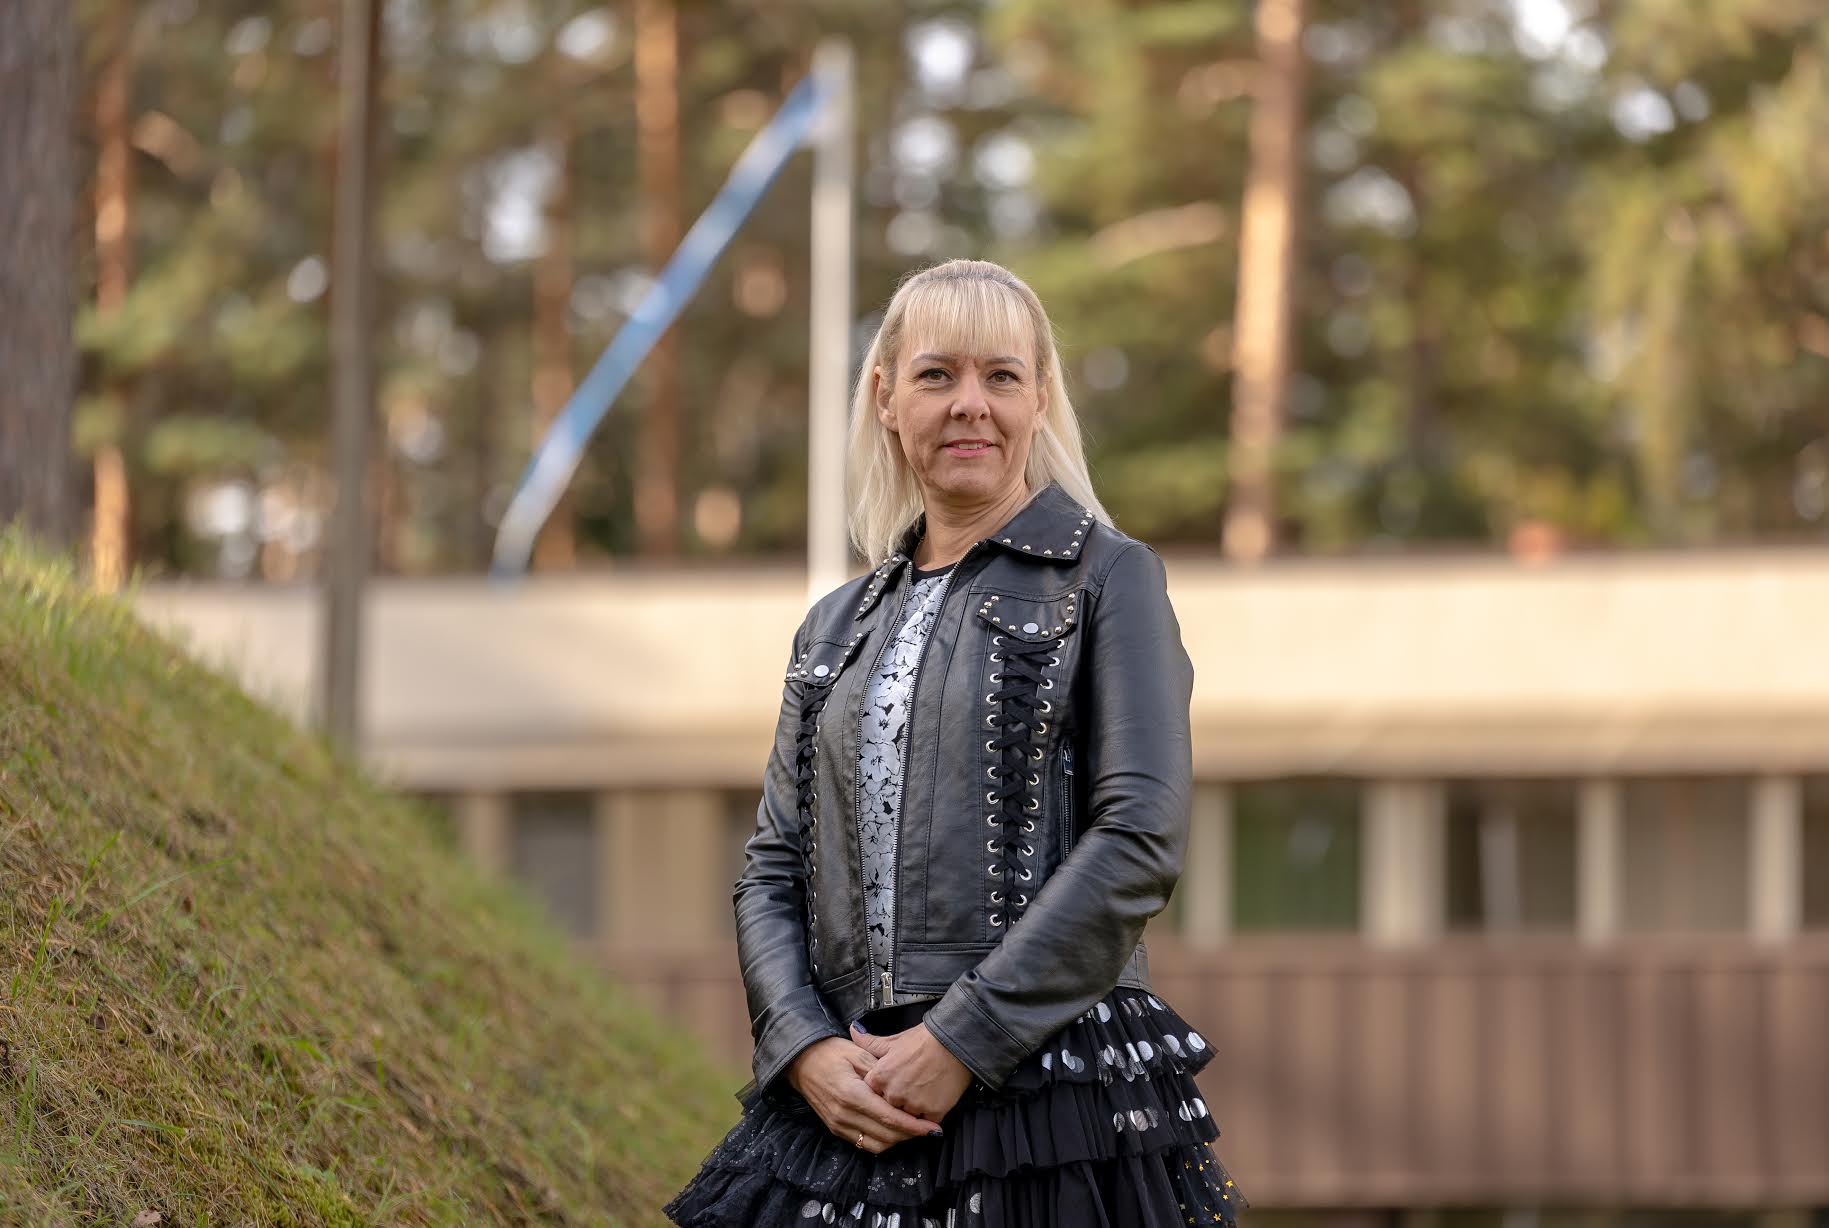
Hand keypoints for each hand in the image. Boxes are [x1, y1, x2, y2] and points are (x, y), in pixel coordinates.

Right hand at [786, 1035, 947, 1153]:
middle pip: (885, 1135)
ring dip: (897, 1140)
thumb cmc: (830, 1052)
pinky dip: (882, 1140)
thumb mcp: (858, 1053)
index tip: (933, 1129)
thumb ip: (881, 1072)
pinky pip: (864, 1144)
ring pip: (876, 1144)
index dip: (913, 1126)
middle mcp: (844, 1115)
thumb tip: (904, 1087)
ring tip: (913, 1129)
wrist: (801, 1061)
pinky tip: (893, 1130)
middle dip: (910, 1135)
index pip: (889, 1118)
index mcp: (852, 1095)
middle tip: (929, 1129)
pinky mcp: (836, 1129)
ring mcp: (839, 1125)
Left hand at [849, 1019, 972, 1125]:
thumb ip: (870, 1042)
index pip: (872, 1093)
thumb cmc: (924, 1039)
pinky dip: (929, 1115)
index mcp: (881, 1076)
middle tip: (910, 1088)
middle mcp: (894, 1093)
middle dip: (897, 1101)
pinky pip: (926, 1123)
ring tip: (923, 1093)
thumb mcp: (894, 1040)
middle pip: (889, 1107)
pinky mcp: (933, 1112)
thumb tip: (853, 1031)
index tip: (892, 1083)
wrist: (955, 1041)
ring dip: (912, 1110)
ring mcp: (913, 1104)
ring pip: (906, 1117)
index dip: (883, 1089)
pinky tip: (933, 1100)